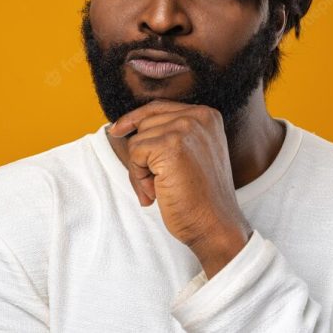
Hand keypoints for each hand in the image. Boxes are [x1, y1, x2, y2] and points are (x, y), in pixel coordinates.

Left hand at [108, 99, 252, 277]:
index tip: (117, 130)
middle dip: (142, 155)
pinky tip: (157, 193)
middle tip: (158, 184)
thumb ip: (168, 135)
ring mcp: (185, 129)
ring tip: (162, 189)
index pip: (158, 107)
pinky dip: (139, 177)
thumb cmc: (200, 197)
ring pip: (137, 141)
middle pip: (144, 124)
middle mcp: (198, 116)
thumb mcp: (191, 155)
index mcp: (207, 115)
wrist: (215, 225)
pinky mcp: (171, 146)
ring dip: (140, 170)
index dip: (134, 119)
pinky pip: (135, 154)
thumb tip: (123, 127)